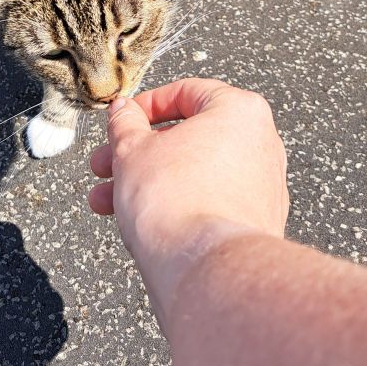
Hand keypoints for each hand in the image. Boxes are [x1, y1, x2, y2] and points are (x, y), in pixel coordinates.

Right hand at [88, 78, 288, 329]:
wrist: (207, 273)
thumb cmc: (174, 200)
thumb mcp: (132, 150)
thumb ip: (125, 123)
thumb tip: (123, 111)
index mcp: (240, 111)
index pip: (186, 92)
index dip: (144, 106)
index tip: (119, 122)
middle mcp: (261, 143)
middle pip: (187, 136)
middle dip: (137, 152)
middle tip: (103, 164)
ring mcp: (263, 186)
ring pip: (193, 171)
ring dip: (146, 181)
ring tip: (104, 201)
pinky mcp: (257, 223)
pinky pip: (209, 200)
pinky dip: (174, 204)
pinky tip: (135, 222)